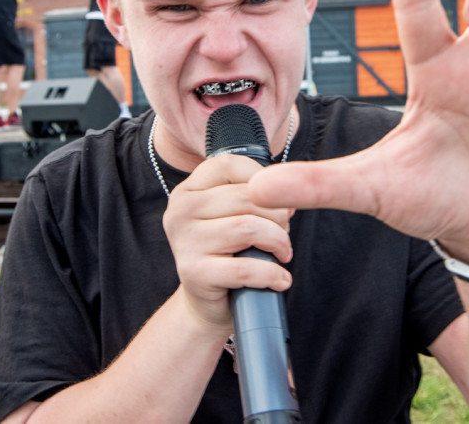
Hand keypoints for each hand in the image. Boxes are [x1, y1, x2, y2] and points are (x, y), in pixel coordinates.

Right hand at [163, 154, 292, 328]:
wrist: (208, 303)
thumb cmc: (229, 253)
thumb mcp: (235, 216)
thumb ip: (254, 196)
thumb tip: (288, 198)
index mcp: (188, 190)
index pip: (230, 165)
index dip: (264, 181)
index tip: (277, 204)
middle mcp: (180, 211)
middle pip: (246, 196)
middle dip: (278, 216)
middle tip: (282, 235)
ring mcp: (184, 242)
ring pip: (249, 227)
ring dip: (279, 242)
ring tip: (282, 254)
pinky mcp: (193, 273)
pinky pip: (247, 268)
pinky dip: (273, 274)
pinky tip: (280, 279)